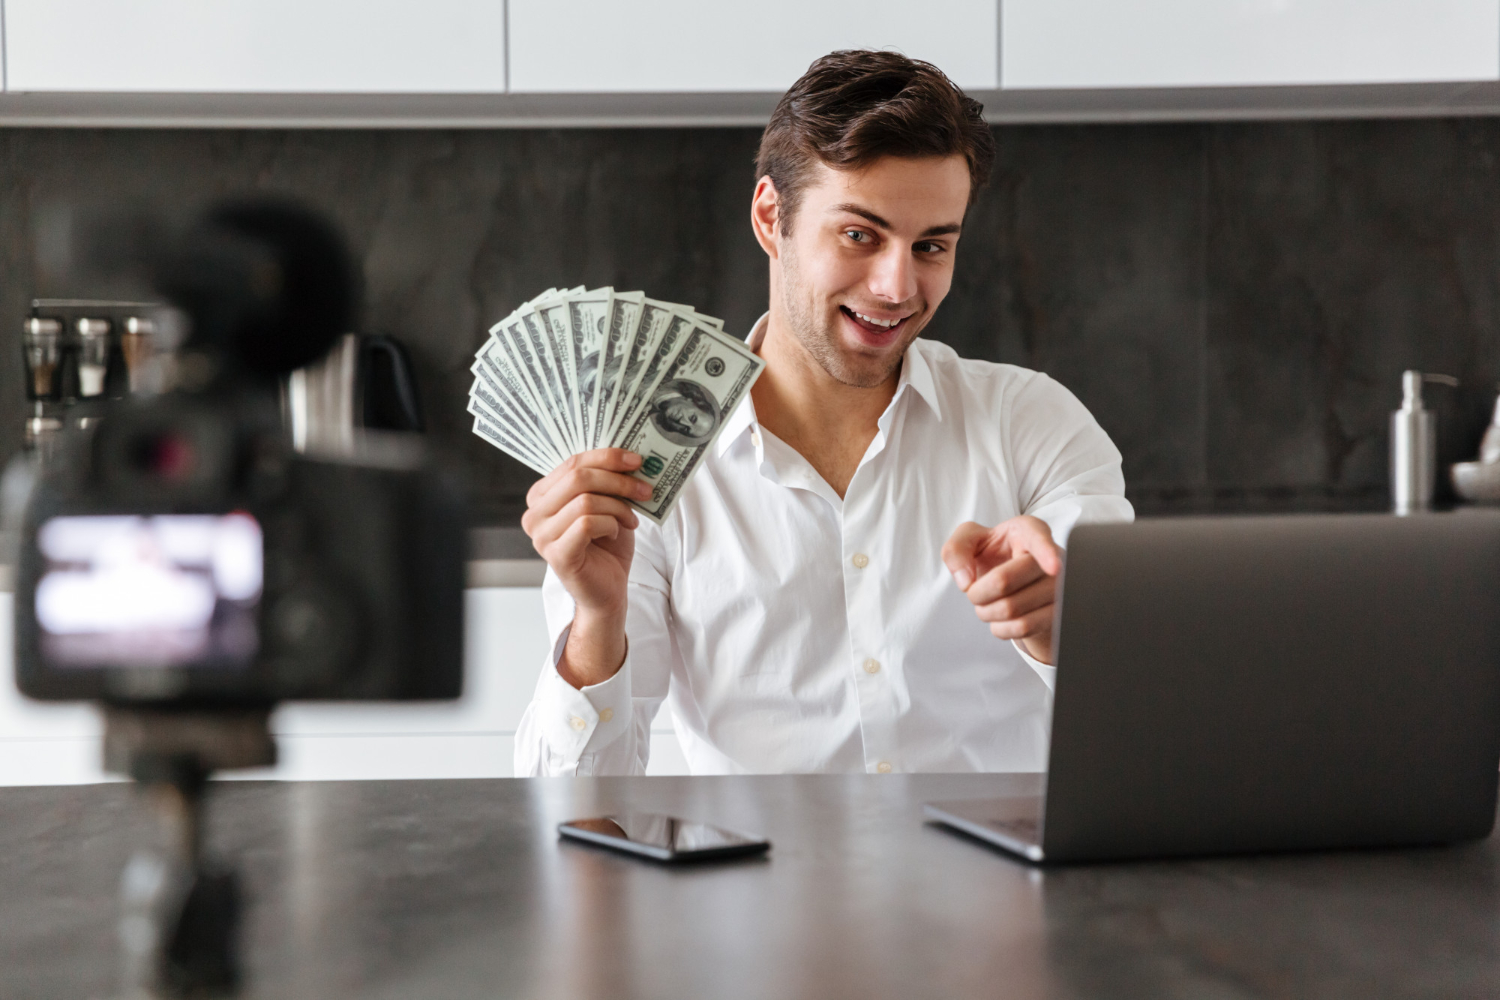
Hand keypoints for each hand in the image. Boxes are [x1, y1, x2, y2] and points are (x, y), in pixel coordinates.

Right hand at [521, 449, 652, 686]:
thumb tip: (630, 455)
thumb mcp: (607, 505)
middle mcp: (534, 514)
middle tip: (644, 488)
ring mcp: (541, 536)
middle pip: (577, 477)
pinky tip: (617, 533)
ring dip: (617, 506)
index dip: (606, 456)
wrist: (609, 590)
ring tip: (631, 518)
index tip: (636, 459)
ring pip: (585, 500)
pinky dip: (610, 525)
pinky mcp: (556, 555)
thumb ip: (607, 481)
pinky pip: (587, 524)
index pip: (572, 462)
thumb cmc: (606, 546)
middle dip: (617, 479)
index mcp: (542, 496)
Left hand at [942, 516, 1063, 664]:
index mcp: (1028, 531)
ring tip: (987, 604)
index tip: (1053, 568)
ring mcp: (1059, 588)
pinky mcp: (1057, 615)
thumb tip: (966, 582)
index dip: (1046, 554)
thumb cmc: (993, 553)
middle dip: (977, 593)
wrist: (1013, 580)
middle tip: (975, 592)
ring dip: (987, 612)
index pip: (1038, 540)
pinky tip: (1001, 619)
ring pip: (1012, 609)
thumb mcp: (969, 540)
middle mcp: (1052, 557)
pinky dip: (1001, 628)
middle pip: (1003, 581)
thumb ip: (956, 549)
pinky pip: (1024, 628)